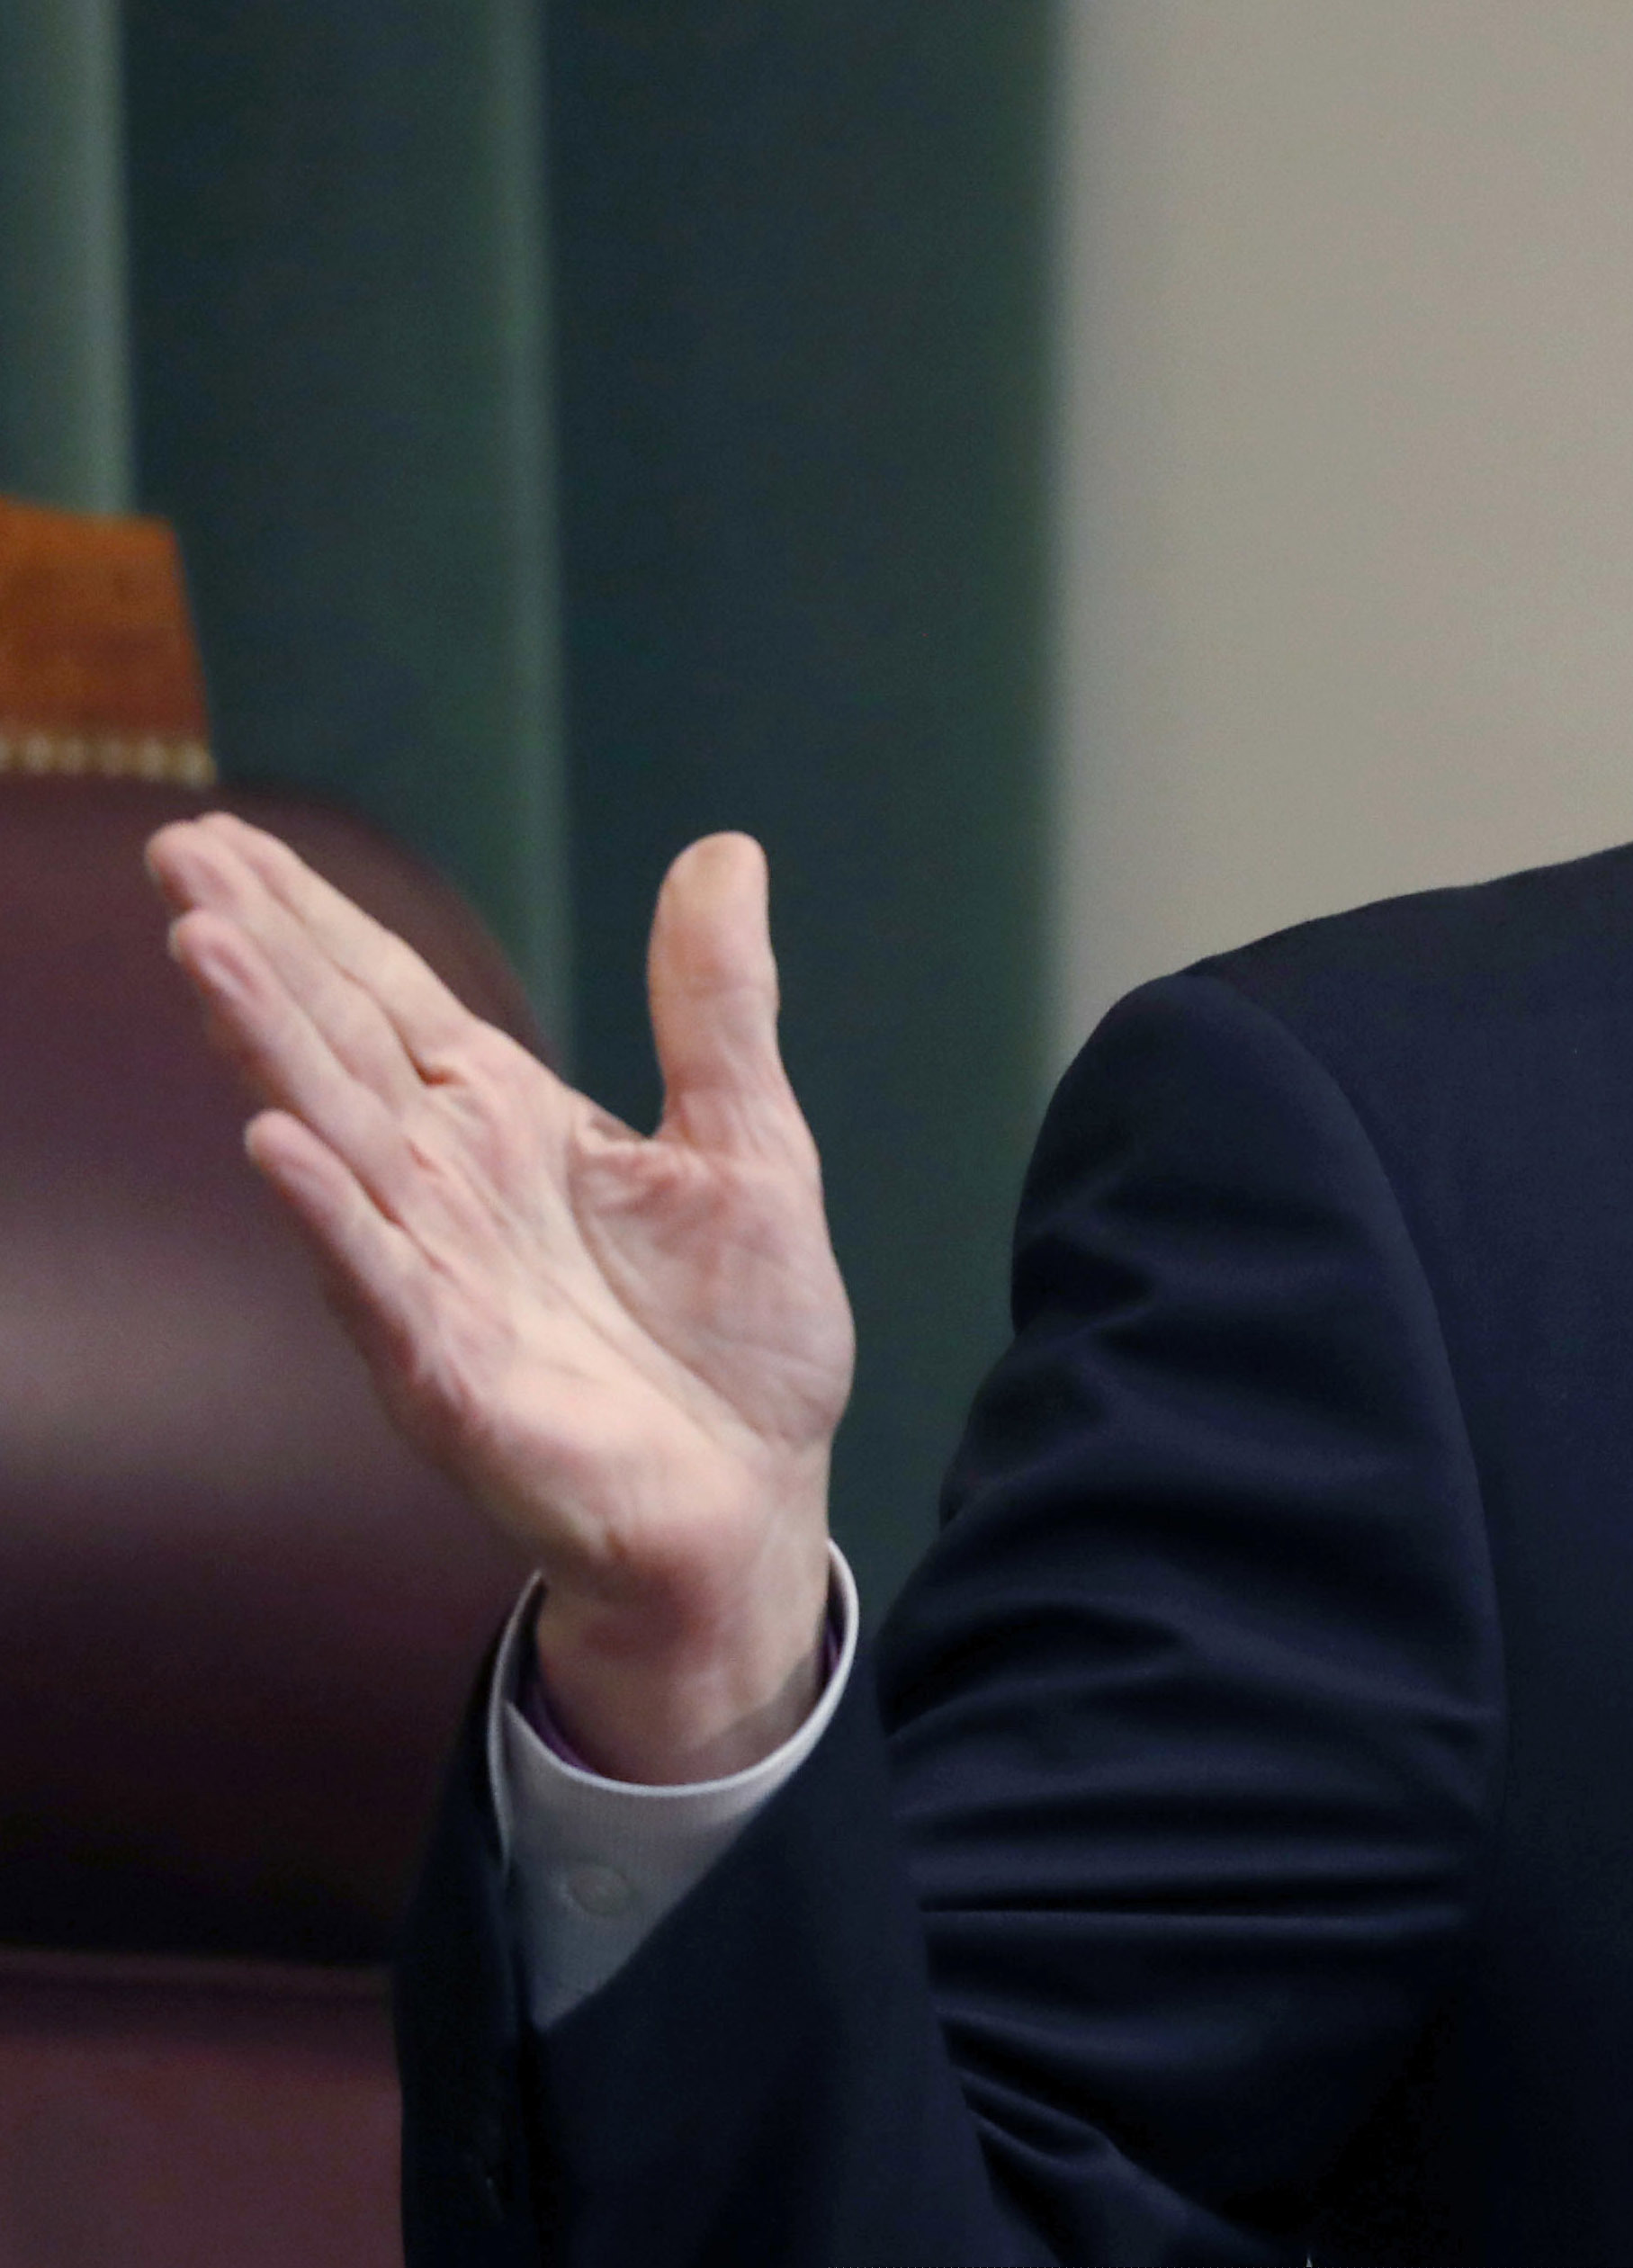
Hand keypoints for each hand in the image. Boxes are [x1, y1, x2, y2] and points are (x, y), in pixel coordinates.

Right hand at [148, 816, 851, 1782]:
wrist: (752, 1500)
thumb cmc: (734, 1336)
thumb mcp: (749, 1140)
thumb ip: (716, 1006)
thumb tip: (724, 852)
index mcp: (507, 1127)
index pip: (389, 1000)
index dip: (311, 921)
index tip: (220, 837)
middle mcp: (447, 1189)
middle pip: (337, 1047)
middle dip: (258, 953)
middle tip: (175, 854)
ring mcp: (434, 1279)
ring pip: (333, 1144)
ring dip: (268, 1051)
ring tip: (202, 952)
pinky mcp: (452, 1376)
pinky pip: (378, 1286)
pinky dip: (330, 1217)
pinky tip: (275, 1147)